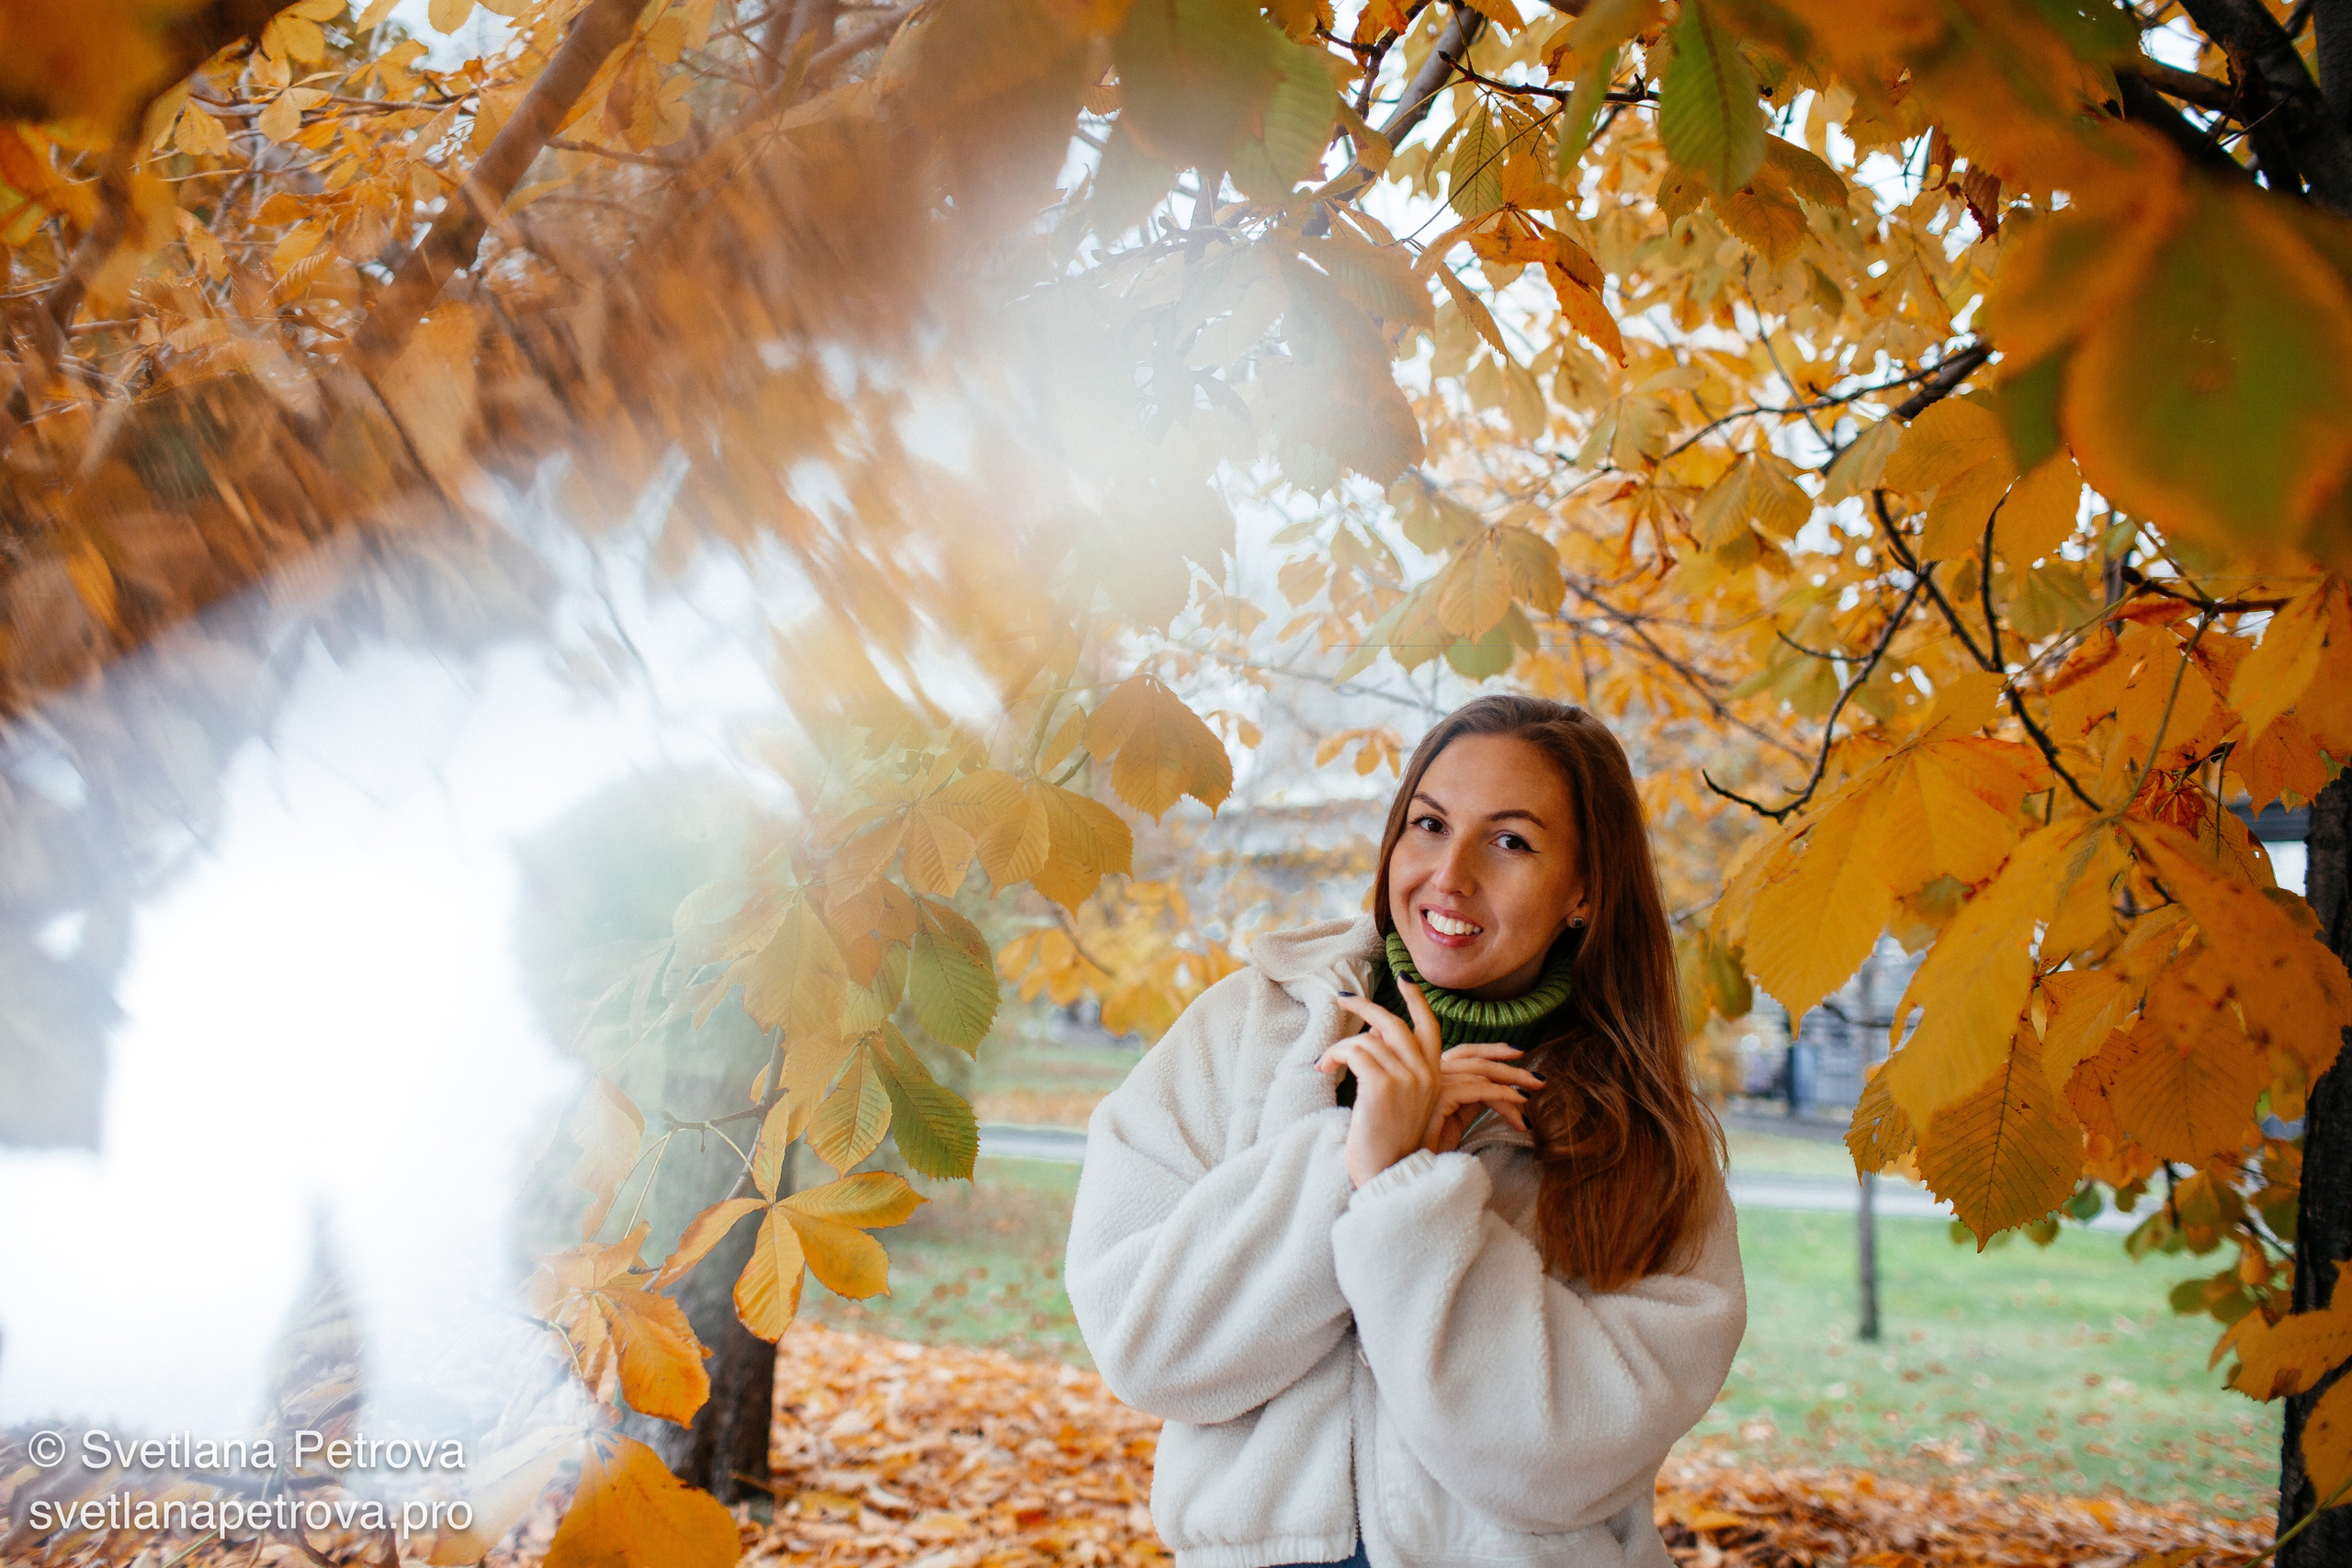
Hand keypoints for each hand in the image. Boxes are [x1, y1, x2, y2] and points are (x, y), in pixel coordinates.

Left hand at [1315, 982, 1443, 1186]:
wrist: (1387, 1176)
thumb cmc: (1388, 1144)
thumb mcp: (1403, 1103)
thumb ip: (1399, 1071)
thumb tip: (1372, 1039)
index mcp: (1434, 1076)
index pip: (1429, 1026)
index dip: (1417, 1000)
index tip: (1404, 978)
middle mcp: (1425, 1073)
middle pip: (1393, 1023)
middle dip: (1365, 1007)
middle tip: (1343, 999)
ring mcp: (1407, 1078)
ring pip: (1367, 1040)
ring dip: (1339, 1048)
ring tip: (1326, 1063)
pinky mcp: (1383, 1086)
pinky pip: (1354, 1052)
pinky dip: (1333, 1056)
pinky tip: (1324, 1070)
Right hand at [1422, 1043, 1543, 1153]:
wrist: (1409, 1168)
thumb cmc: (1427, 1145)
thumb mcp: (1454, 1117)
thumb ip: (1470, 1098)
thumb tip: (1495, 1088)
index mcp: (1429, 1071)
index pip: (1464, 1051)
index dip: (1492, 1049)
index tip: (1517, 1052)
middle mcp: (1428, 1071)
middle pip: (1475, 1059)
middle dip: (1509, 1065)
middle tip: (1537, 1077)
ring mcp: (1432, 1082)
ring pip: (1480, 1073)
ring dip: (1512, 1082)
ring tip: (1534, 1092)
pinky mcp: (1439, 1097)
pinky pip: (1478, 1091)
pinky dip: (1503, 1094)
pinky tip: (1520, 1102)